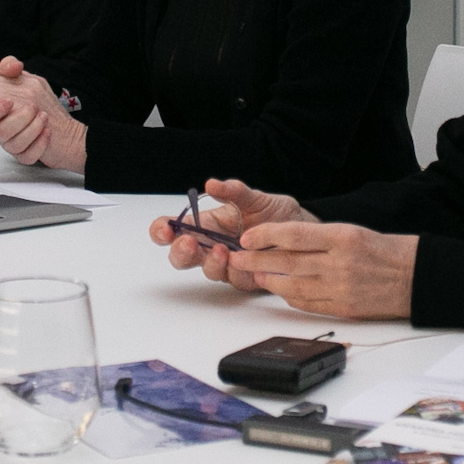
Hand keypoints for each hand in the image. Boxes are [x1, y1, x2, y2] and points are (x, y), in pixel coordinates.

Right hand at [0, 57, 85, 170]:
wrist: (63, 124)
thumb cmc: (41, 102)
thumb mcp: (26, 79)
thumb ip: (11, 68)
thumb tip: (11, 66)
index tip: (9, 101)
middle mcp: (0, 128)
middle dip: (17, 119)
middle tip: (32, 107)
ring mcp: (11, 144)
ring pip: (11, 145)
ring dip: (32, 128)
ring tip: (43, 116)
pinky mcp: (24, 155)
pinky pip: (26, 156)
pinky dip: (39, 144)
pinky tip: (47, 132)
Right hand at [148, 179, 316, 291]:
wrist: (302, 231)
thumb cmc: (274, 213)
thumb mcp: (254, 197)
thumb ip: (233, 191)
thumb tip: (211, 184)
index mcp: (206, 224)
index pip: (172, 230)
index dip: (161, 232)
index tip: (165, 230)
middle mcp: (211, 246)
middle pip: (182, 256)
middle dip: (181, 252)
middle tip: (187, 243)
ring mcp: (227, 264)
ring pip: (207, 270)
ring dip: (211, 261)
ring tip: (221, 250)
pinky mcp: (246, 277)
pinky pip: (235, 278)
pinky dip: (237, 270)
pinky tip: (243, 262)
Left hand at [228, 221, 417, 319]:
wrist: (415, 276)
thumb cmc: (387, 250)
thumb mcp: (354, 231)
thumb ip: (320, 237)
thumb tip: (284, 240)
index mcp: (342, 236)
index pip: (294, 234)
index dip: (266, 236)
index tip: (247, 237)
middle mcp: (340, 262)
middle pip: (288, 261)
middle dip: (257, 259)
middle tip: (238, 257)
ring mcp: (341, 287)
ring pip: (293, 285)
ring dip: (270, 280)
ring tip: (255, 274)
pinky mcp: (344, 307)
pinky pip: (308, 304)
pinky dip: (290, 297)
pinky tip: (280, 291)